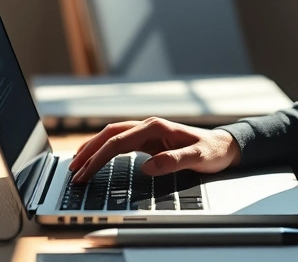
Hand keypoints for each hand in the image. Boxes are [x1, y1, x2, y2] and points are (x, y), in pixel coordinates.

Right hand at [68, 117, 241, 182]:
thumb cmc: (213, 151)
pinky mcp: (149, 140)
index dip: (99, 157)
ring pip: (112, 136)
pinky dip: (104, 149)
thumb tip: (147, 166)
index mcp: (157, 127)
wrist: (224, 146)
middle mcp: (149, 126)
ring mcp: (148, 132)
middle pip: (109, 134)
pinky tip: (96, 158)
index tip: (85, 172)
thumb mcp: (198, 158)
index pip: (119, 142)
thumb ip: (173, 161)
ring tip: (77, 165)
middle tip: (73, 170)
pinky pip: (120, 142)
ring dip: (93, 148)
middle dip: (89, 151)